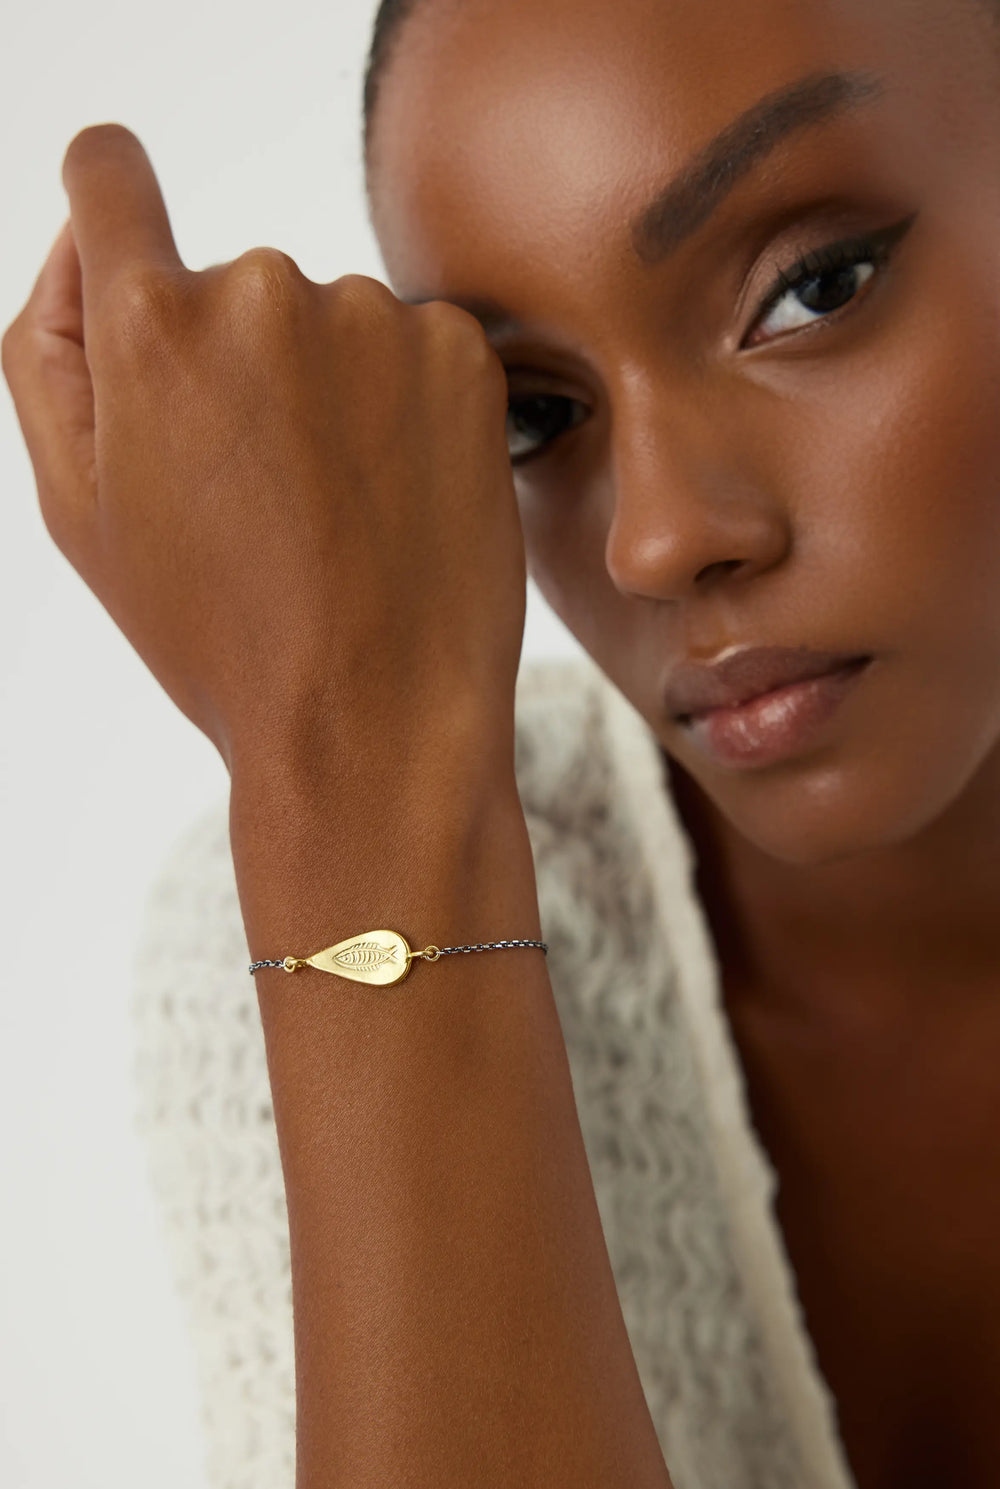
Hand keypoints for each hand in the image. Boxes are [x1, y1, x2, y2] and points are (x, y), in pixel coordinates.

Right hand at [2, 125, 525, 774]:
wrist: (373, 723)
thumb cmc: (217, 635)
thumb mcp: (79, 507)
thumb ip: (50, 345)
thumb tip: (89, 234)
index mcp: (150, 325)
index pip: (108, 173)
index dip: (111, 201)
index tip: (134, 245)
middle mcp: (263, 289)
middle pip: (233, 287)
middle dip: (238, 368)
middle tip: (262, 498)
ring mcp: (375, 317)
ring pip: (332, 325)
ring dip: (331, 392)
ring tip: (339, 515)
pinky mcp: (462, 351)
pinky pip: (414, 349)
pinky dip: (406, 407)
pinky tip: (398, 498)